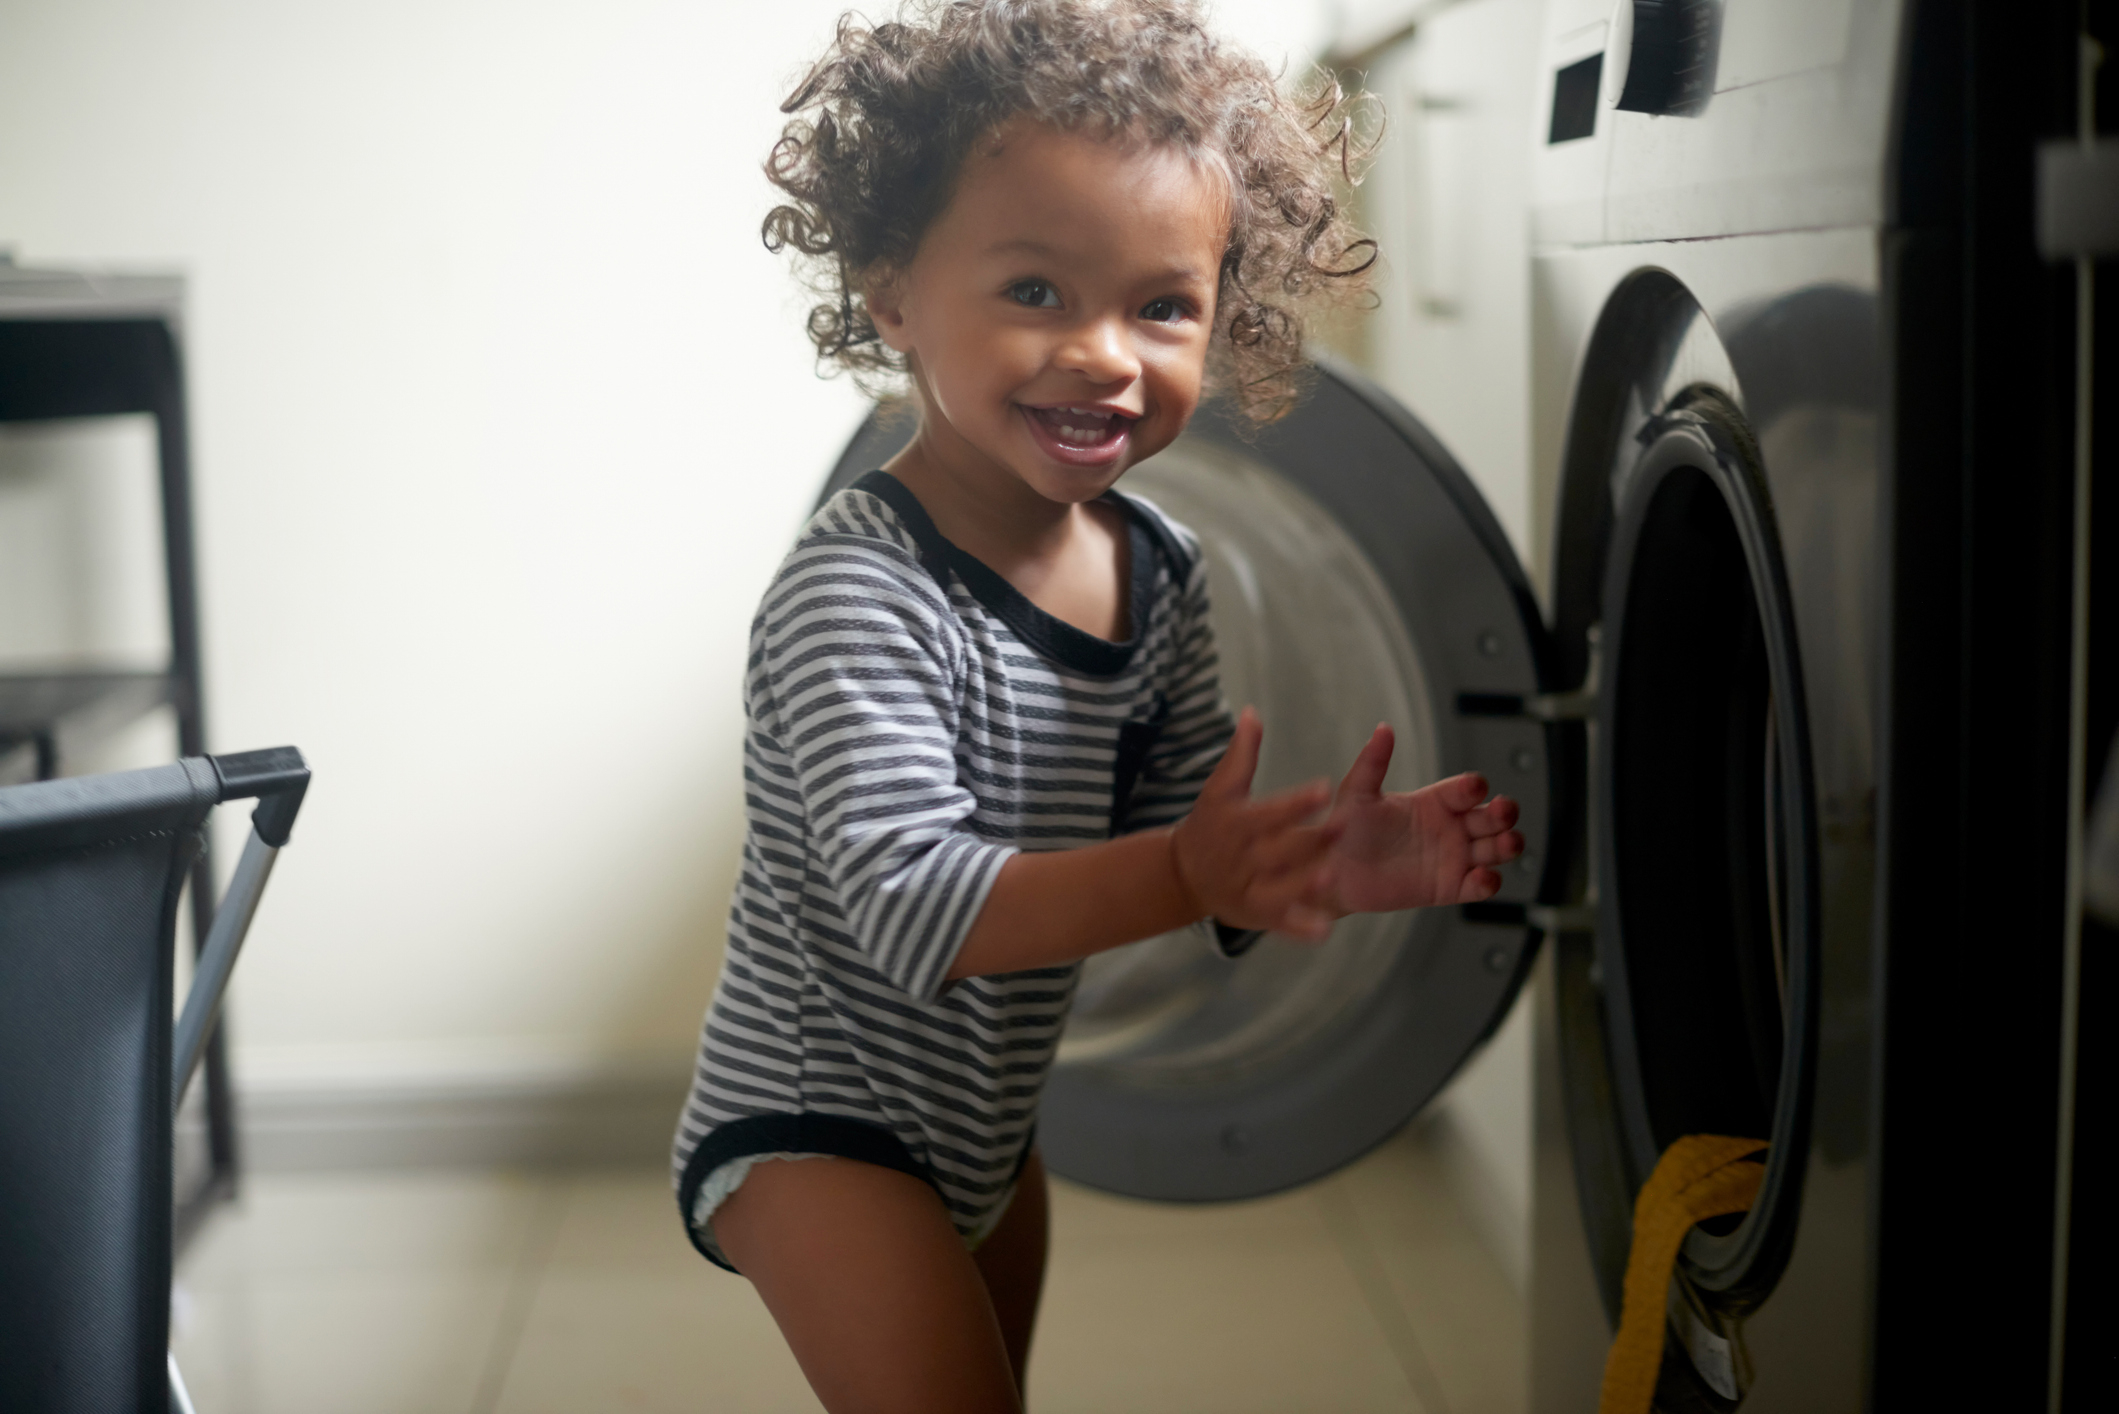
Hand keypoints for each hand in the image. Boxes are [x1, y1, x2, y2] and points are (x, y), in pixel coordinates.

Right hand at [1171, 708, 1340, 940]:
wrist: (1182, 875)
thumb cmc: (1208, 824)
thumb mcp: (1219, 789)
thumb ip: (1241, 755)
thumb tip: (1252, 712)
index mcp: (1236, 823)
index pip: (1270, 811)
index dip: (1297, 801)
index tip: (1326, 788)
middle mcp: (1241, 858)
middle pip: (1281, 850)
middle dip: (1312, 840)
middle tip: (1346, 826)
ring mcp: (1248, 890)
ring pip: (1281, 888)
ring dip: (1306, 884)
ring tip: (1332, 876)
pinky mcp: (1255, 916)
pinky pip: (1280, 923)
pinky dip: (1300, 928)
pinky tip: (1324, 930)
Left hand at [1321, 724, 1524, 913]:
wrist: (1335, 873)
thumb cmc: (1345, 829)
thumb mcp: (1357, 793)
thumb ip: (1372, 762)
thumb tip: (1383, 728)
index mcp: (1435, 801)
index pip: (1467, 790)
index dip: (1474, 787)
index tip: (1474, 787)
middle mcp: (1451, 827)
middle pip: (1492, 818)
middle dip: (1504, 813)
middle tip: (1502, 812)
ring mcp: (1453, 858)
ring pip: (1495, 850)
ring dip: (1508, 845)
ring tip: (1507, 843)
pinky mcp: (1449, 887)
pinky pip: (1478, 886)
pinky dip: (1488, 883)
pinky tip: (1482, 877)